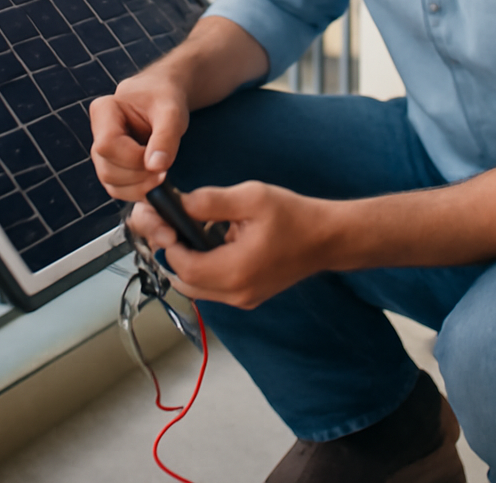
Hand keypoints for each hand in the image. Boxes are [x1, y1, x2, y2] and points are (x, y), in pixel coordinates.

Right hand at [89, 71, 189, 201]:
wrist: (162, 96)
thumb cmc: (165, 98)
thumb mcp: (172, 112)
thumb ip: (165, 137)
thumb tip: (155, 167)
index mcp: (104, 110)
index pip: (108, 145)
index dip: (133, 159)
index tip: (159, 159)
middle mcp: (97, 132)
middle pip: (108, 168)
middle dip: (139, 175)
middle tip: (165, 169)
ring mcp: (101, 152)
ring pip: (110, 182)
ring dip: (140, 186)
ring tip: (162, 172)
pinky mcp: (110, 165)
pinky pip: (117, 189)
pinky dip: (138, 191)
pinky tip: (155, 179)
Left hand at [128, 182, 334, 309]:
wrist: (327, 238)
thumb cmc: (293, 216)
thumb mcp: (252, 197)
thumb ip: (211, 201)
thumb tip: (179, 202)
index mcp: (236, 270)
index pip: (184, 268)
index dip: (170, 244)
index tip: (168, 221)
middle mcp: (237, 293)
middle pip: (186, 283)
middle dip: (175, 255)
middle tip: (175, 227)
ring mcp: (244, 298)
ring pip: (199, 288)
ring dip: (189, 263)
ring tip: (195, 232)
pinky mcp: (249, 296)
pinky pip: (215, 288)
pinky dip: (206, 268)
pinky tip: (216, 242)